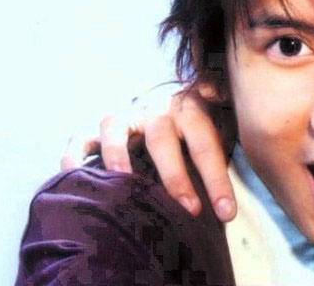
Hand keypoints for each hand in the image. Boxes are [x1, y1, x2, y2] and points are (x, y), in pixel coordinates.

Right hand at [60, 83, 236, 221]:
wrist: (168, 102)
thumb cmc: (197, 126)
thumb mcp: (220, 121)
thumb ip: (227, 123)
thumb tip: (240, 120)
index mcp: (189, 107)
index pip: (205, 141)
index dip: (216, 178)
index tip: (226, 212)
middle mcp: (155, 108)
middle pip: (162, 136)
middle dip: (176, 176)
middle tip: (190, 210)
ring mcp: (125, 117)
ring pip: (116, 130)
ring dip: (119, 156)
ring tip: (125, 184)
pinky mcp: (98, 130)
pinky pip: (80, 139)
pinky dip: (74, 157)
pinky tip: (73, 177)